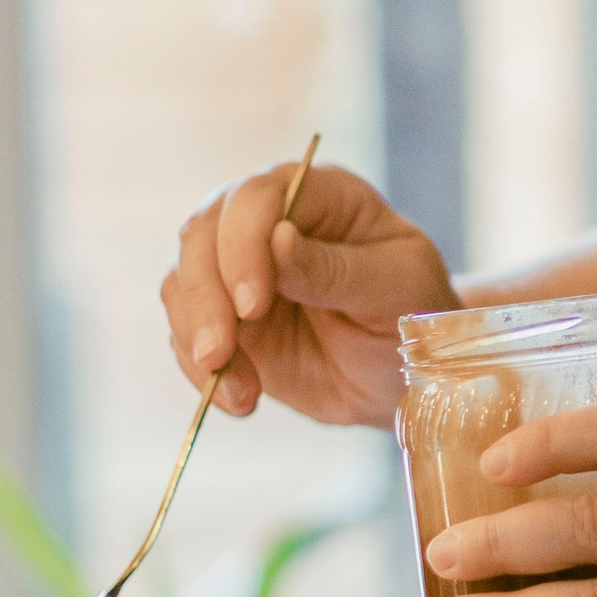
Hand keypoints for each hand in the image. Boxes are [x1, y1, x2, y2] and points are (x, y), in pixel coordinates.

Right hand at [164, 159, 457, 426]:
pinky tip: (241, 401)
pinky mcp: (221, 317)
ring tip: (242, 391)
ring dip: (196, 337)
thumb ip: (336, 269)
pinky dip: (201, 371)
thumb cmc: (413, 316)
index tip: (253, 304)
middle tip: (219, 353)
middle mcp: (269, 221)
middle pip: (202, 233)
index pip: (257, 196)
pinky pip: (186, 334)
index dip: (242, 244)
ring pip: (182, 282)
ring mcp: (238, 269)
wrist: (403, 375)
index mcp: (321, 195)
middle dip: (205, 296)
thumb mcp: (394, 290)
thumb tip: (277, 239)